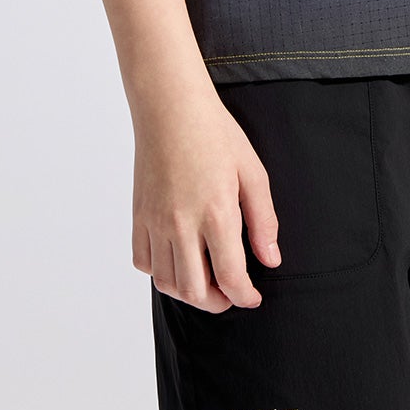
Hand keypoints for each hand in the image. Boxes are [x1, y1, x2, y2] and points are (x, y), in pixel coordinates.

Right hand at [131, 88, 280, 311]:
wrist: (170, 107)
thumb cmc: (214, 133)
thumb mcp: (252, 171)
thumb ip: (263, 220)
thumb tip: (271, 260)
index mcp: (216, 213)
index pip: (230, 277)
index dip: (244, 296)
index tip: (252, 297)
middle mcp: (181, 224)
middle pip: (195, 291)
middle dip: (217, 302)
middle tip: (230, 293)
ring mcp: (155, 221)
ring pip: (167, 282)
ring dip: (188, 292)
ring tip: (206, 281)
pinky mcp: (138, 215)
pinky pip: (143, 262)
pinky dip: (160, 272)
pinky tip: (177, 259)